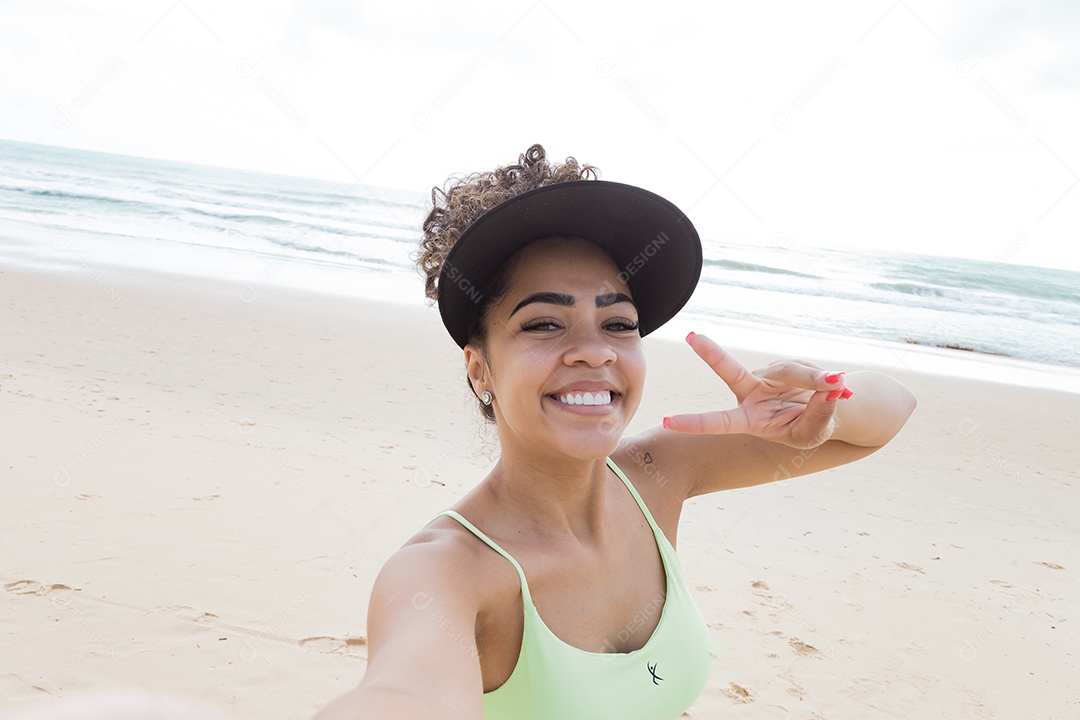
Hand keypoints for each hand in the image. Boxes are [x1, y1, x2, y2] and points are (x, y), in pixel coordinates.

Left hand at [662, 332, 851, 448]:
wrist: (827, 409)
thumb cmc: (811, 428)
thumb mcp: (814, 433)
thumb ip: (818, 415)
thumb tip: (829, 389)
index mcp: (749, 420)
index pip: (720, 422)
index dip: (696, 423)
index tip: (668, 422)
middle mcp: (751, 394)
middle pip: (733, 373)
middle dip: (712, 355)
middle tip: (692, 338)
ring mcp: (766, 376)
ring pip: (788, 371)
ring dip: (815, 379)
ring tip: (837, 384)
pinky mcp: (784, 364)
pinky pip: (806, 367)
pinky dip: (823, 377)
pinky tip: (837, 384)